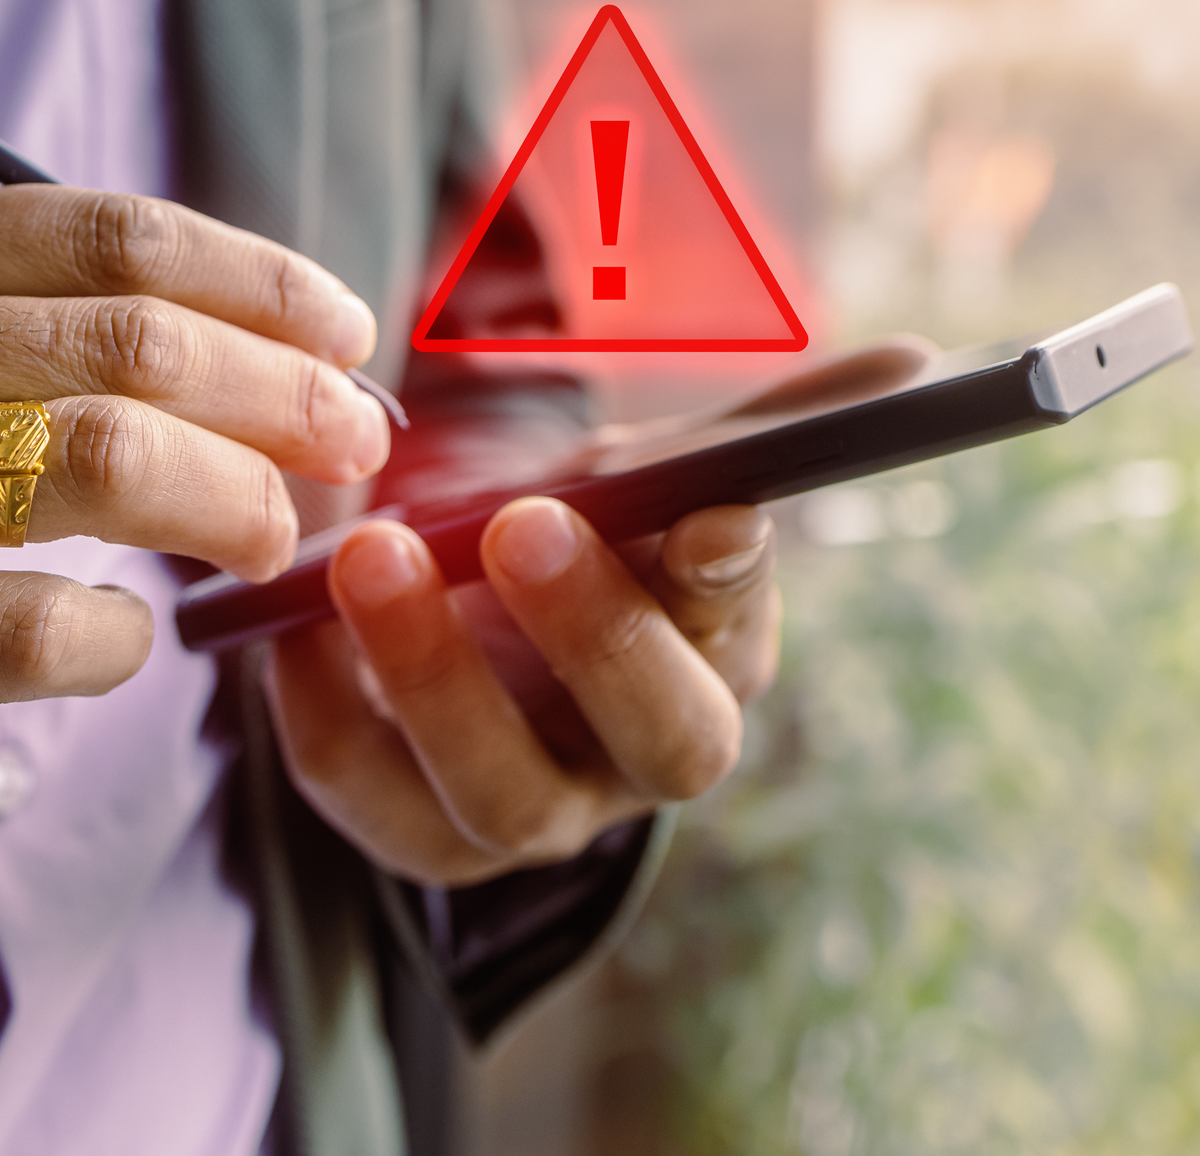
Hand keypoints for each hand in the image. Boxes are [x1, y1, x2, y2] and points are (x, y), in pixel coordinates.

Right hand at [0, 189, 390, 867]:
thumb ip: (25, 333)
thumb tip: (273, 355)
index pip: (103, 231)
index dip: (255, 280)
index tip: (347, 334)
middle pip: (124, 342)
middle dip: (278, 395)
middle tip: (353, 447)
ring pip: (93, 460)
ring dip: (228, 501)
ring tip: (270, 536)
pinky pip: (23, 625)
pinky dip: (115, 639)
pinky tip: (128, 640)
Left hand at [265, 340, 935, 886]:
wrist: (463, 617)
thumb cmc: (577, 536)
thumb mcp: (652, 477)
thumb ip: (757, 431)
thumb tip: (914, 366)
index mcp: (714, 660)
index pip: (742, 638)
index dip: (729, 580)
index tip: (708, 507)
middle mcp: (637, 759)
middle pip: (656, 739)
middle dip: (595, 633)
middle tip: (525, 521)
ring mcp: (529, 812)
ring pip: (501, 790)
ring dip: (434, 676)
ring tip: (371, 554)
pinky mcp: (411, 833)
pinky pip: (363, 791)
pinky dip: (319, 709)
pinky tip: (285, 620)